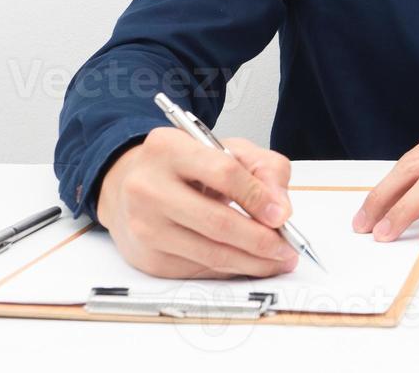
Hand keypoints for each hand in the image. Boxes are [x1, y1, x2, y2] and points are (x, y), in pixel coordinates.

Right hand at [96, 126, 299, 278]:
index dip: (258, 197)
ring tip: (277, 261)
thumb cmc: (185, 167)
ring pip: (210, 254)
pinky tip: (247, 263)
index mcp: (168, 148)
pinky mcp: (147, 258)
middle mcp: (148, 187)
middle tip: (287, 249)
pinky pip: (200, 270)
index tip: (283, 216)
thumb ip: (264, 168)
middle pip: (217, 222)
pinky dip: (230, 269)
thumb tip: (281, 209)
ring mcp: (145, 226)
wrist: (131, 187)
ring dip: (252, 262)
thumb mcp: (226, 150)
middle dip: (261, 240)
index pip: (224, 173)